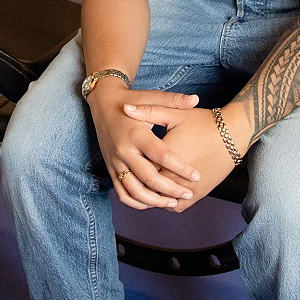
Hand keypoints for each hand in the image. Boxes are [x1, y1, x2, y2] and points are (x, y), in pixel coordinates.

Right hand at [88, 86, 201, 210]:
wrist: (103, 103)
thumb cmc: (131, 99)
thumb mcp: (150, 96)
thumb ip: (173, 100)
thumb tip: (196, 99)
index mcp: (136, 134)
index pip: (161, 155)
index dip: (180, 168)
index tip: (196, 176)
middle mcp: (123, 150)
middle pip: (148, 177)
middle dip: (170, 189)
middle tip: (188, 194)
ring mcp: (115, 162)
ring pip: (134, 190)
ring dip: (154, 200)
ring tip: (173, 202)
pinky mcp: (110, 168)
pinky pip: (122, 192)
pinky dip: (137, 202)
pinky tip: (153, 203)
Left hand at [122, 103, 244, 211]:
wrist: (233, 133)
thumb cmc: (202, 121)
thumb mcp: (174, 114)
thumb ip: (148, 112)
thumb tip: (125, 108)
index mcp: (163, 156)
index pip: (138, 168)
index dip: (130, 166)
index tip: (127, 161)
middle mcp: (173, 176)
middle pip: (147, 187)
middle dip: (138, 182)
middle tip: (133, 175)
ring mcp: (186, 188)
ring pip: (160, 201)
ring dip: (152, 196)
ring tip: (146, 185)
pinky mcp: (197, 194)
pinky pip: (176, 207)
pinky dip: (168, 204)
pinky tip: (163, 194)